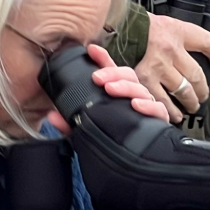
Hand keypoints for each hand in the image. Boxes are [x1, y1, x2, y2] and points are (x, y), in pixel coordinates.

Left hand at [46, 44, 166, 133]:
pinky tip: (135, 105)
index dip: (102, 58)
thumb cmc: (111, 137)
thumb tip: (52, 117)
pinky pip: (157, 109)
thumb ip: (69, 124)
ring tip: (111, 89)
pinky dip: (147, 105)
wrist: (134, 159)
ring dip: (125, 86)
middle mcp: (131, 95)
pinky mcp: (157, 120)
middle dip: (111, 73)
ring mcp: (146, 105)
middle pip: (126, 74)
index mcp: (116, 91)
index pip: (110, 70)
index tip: (91, 50)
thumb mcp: (86, 130)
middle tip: (97, 78)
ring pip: (140, 88)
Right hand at [140, 13, 209, 122]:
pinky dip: (170, 110)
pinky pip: (162, 101)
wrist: (111, 30)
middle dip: (203, 90)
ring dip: (190, 102)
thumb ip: (180, 36)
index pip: (209, 44)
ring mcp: (157, 66)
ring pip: (184, 92)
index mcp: (177, 31)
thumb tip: (203, 51)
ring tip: (191, 105)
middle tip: (203, 95)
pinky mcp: (144, 80)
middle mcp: (170, 49)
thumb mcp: (163, 23)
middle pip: (198, 76)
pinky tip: (174, 114)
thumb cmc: (137, 27)